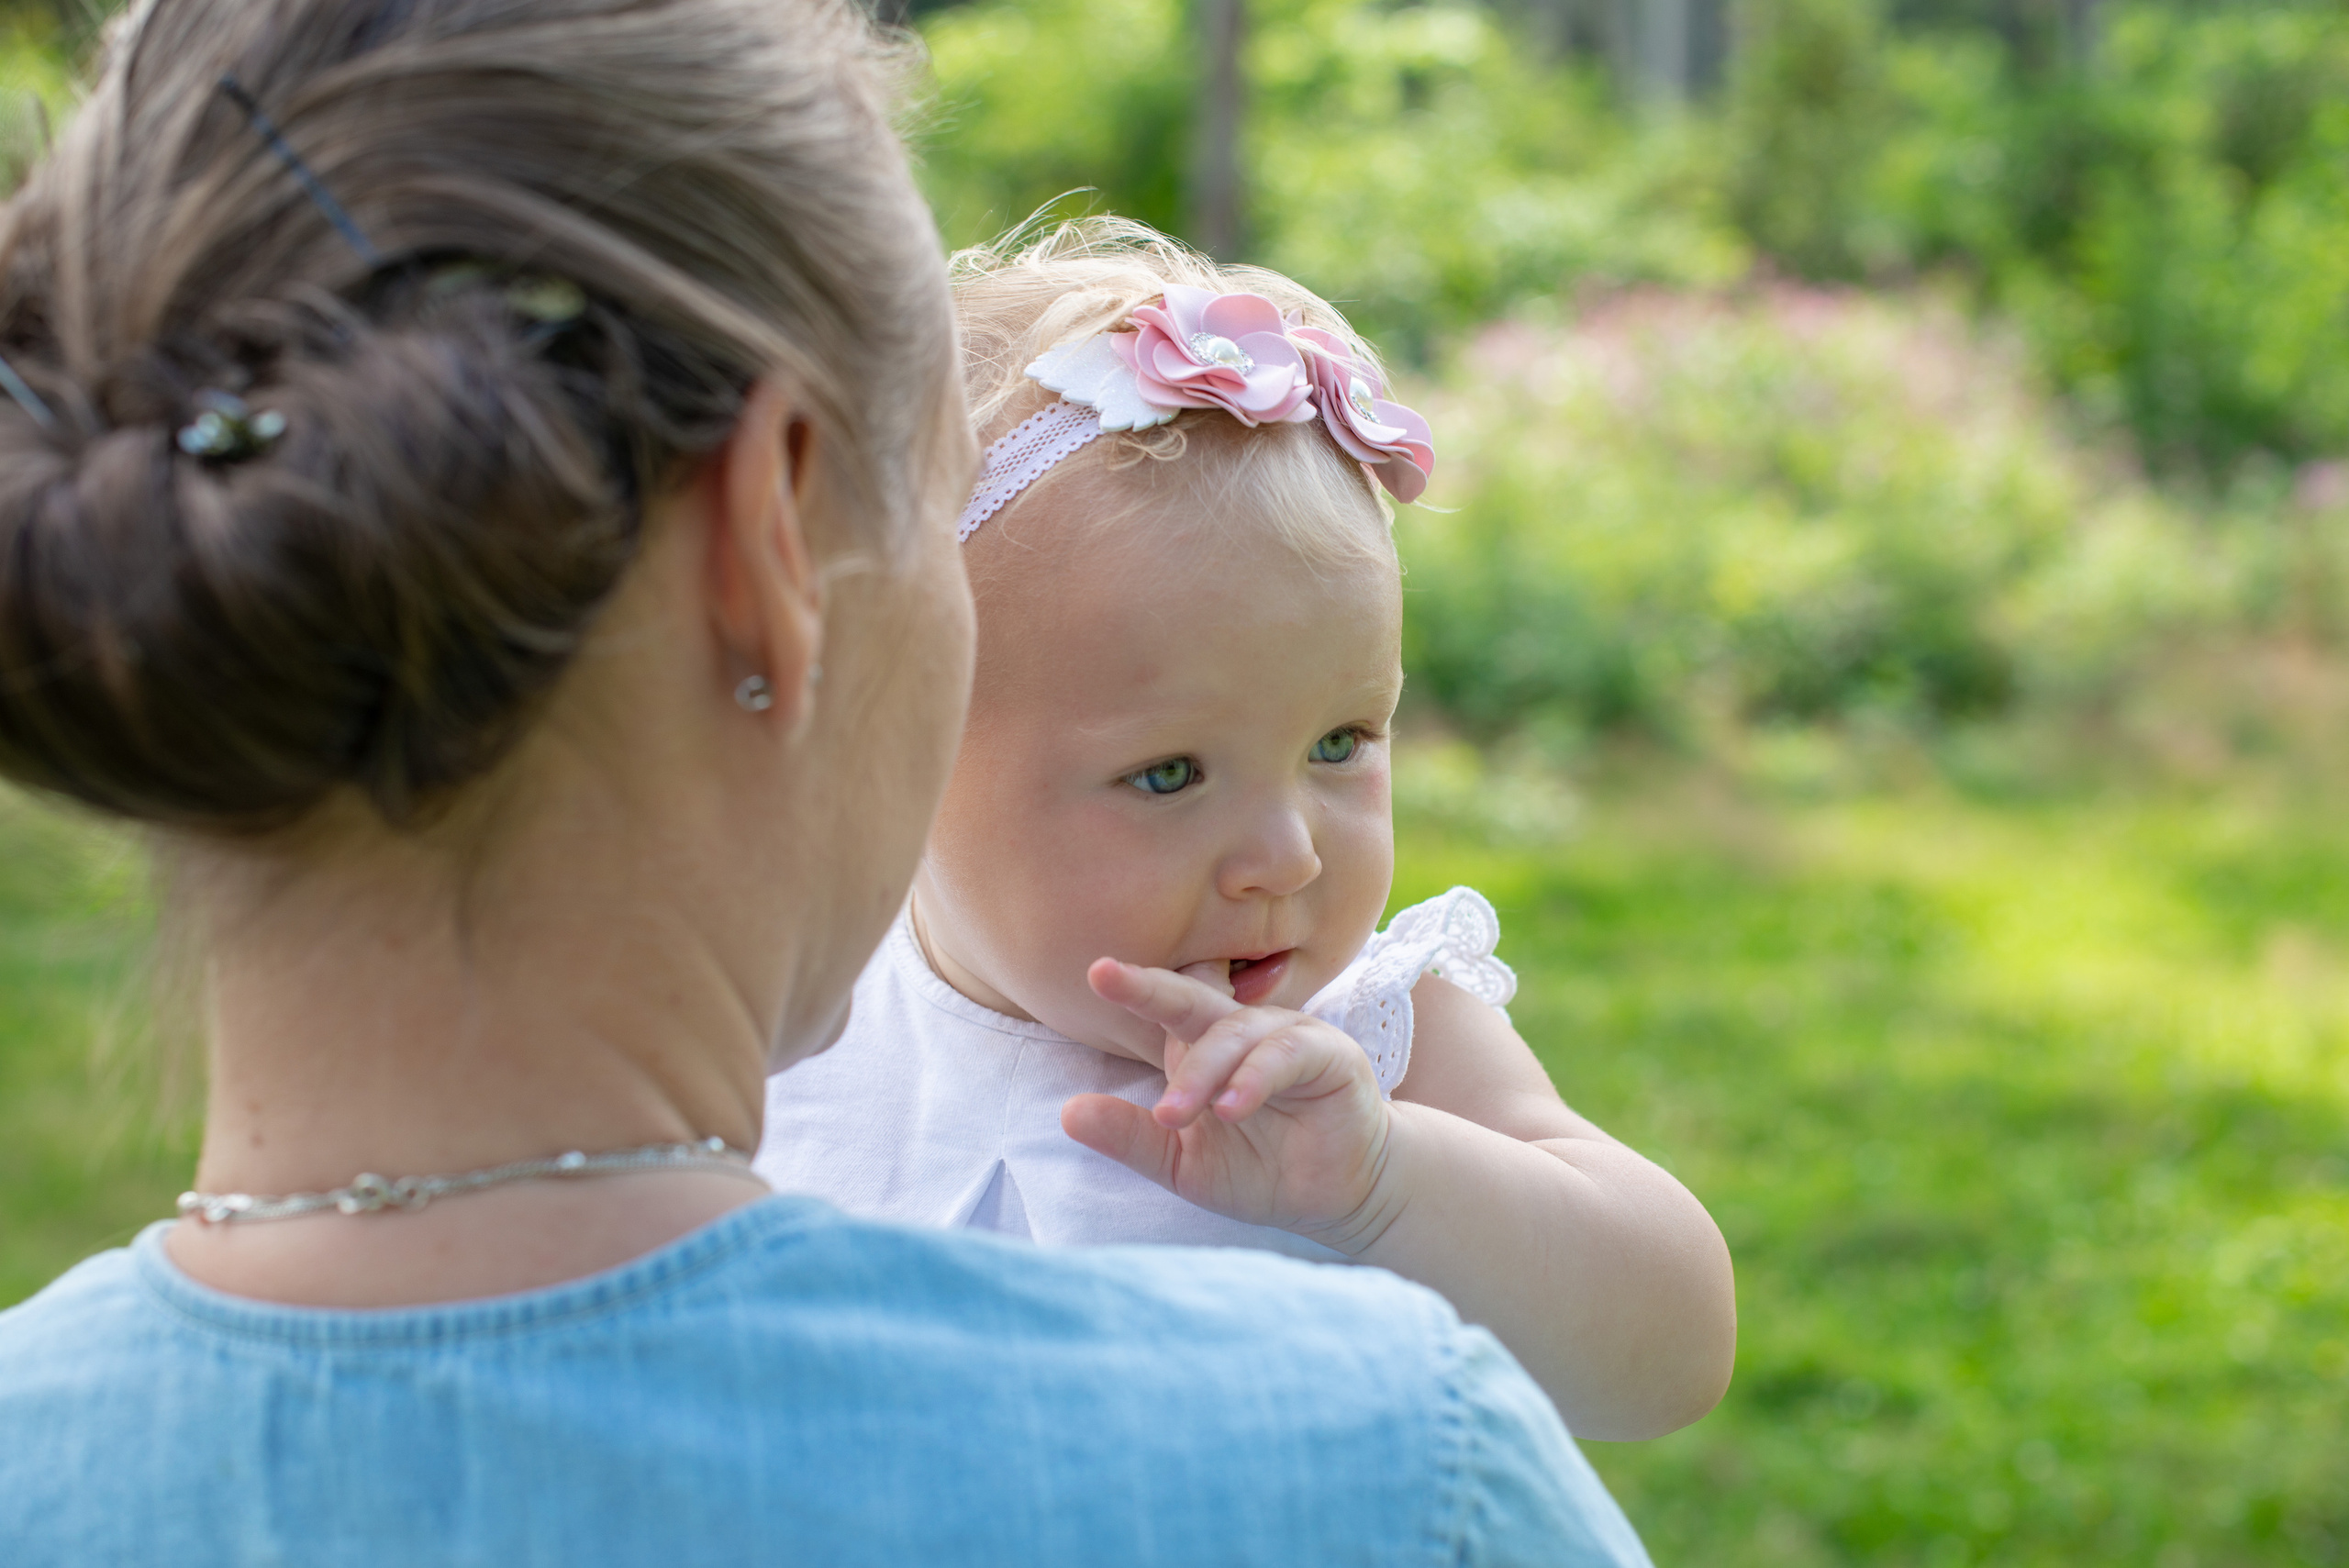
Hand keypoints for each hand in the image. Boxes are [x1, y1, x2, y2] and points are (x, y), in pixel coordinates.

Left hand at [1060, 958, 1392, 1244]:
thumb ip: (1132, 1137)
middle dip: (1149, 987)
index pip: (1164, 1009)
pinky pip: (1286, 1055)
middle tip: (1106, 976)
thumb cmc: (1260, 1170)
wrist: (1337, 1197)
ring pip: (1234, 1033)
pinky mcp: (1328, 1055)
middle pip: (1191, 998)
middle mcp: (1241, 1030)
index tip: (1094, 972)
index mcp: (1202, 1047)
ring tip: (1173, 1114)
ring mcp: (1287, 1036)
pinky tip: (1232, 1107)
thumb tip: (1067, 1114)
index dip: (1133, 988)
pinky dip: (1254, 1078)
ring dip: (1201, 1072)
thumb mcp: (1183, 1163)